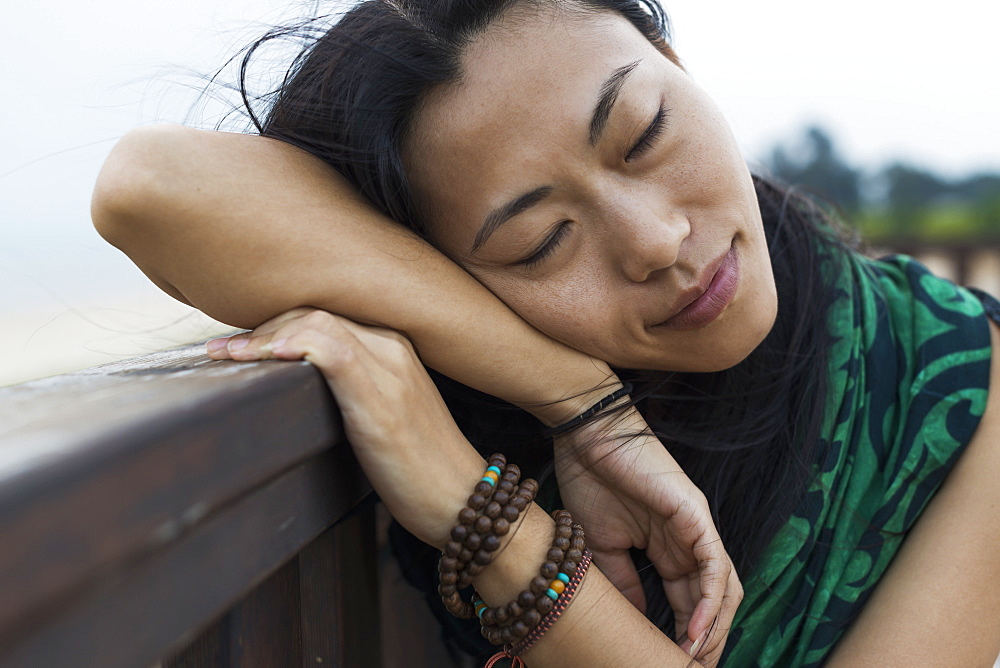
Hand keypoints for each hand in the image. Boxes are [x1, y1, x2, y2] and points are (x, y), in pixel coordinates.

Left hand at [206, 308, 484, 548]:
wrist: (463, 501)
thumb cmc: (422, 470)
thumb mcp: (384, 421)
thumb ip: (352, 396)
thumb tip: (301, 397)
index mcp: (394, 349)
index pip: (325, 318)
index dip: (276, 327)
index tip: (240, 348)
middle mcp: (393, 347)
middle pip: (314, 313)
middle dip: (262, 328)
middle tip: (222, 352)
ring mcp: (389, 367)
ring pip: (316, 322)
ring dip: (264, 336)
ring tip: (229, 356)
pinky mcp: (380, 395)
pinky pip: (328, 348)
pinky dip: (290, 345)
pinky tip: (264, 358)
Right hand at [554, 407, 741, 666]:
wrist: (584, 437)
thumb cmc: (590, 480)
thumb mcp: (602, 545)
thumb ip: (624, 582)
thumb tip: (637, 620)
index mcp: (670, 547)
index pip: (689, 601)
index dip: (686, 635)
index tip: (671, 664)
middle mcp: (691, 541)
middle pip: (714, 601)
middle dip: (706, 642)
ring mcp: (697, 528)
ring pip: (723, 589)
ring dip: (713, 630)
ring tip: (693, 660)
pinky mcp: (696, 515)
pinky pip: (714, 566)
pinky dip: (708, 602)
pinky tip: (694, 632)